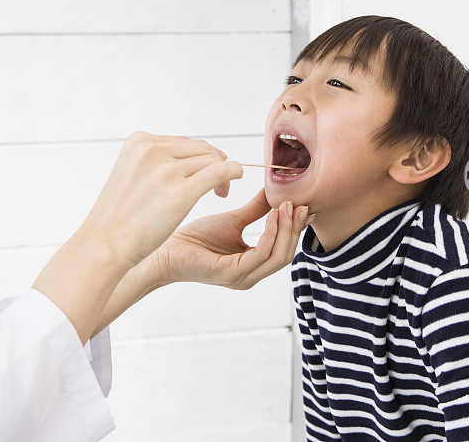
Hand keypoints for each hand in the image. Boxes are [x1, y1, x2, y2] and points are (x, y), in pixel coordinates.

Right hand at [76, 131, 242, 270]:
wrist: (104, 245)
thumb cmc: (120, 217)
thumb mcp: (132, 175)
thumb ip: (157, 162)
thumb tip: (195, 155)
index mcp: (139, 141)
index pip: (184, 143)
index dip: (200, 158)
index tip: (203, 177)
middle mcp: (152, 149)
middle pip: (201, 149)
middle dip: (214, 164)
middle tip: (218, 188)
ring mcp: (166, 170)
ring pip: (212, 160)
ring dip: (223, 174)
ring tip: (220, 193)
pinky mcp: (181, 191)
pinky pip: (221, 171)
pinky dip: (234, 172)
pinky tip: (237, 178)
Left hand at [144, 187, 314, 289]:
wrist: (165, 249)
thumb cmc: (196, 238)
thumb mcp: (233, 220)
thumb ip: (256, 210)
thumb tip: (275, 191)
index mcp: (253, 266)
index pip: (284, 249)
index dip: (297, 228)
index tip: (303, 204)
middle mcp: (251, 276)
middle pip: (285, 255)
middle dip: (295, 228)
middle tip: (298, 203)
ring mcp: (242, 278)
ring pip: (277, 256)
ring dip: (285, 230)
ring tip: (286, 206)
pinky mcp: (230, 274)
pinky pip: (260, 254)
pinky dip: (270, 234)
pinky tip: (271, 216)